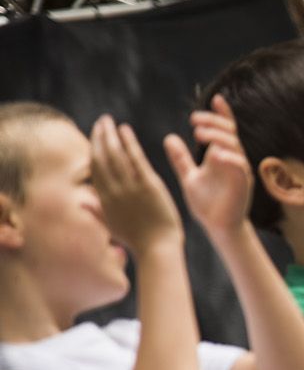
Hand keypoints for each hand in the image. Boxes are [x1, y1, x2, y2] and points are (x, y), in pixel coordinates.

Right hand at [90, 115, 182, 256]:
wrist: (157, 248)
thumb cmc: (137, 239)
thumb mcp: (112, 226)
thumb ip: (96, 211)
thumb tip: (81, 201)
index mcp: (104, 199)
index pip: (95, 168)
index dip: (93, 150)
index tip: (95, 136)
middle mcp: (113, 191)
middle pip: (101, 157)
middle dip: (99, 137)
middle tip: (101, 121)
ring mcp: (129, 187)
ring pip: (115, 155)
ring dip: (110, 135)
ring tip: (109, 121)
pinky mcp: (147, 185)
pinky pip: (135, 158)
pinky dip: (128, 142)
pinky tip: (125, 129)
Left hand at [164, 94, 252, 235]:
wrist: (218, 226)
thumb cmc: (207, 204)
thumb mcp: (189, 177)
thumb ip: (181, 159)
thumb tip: (169, 138)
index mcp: (221, 155)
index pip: (225, 129)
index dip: (222, 114)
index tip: (215, 99)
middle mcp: (233, 158)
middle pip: (229, 131)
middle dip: (213, 122)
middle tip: (194, 120)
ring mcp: (240, 170)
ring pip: (234, 145)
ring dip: (217, 136)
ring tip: (199, 133)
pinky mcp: (243, 183)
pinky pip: (240, 166)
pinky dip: (230, 158)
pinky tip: (216, 155)